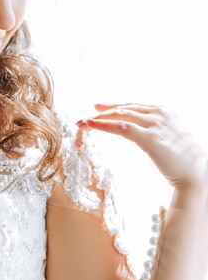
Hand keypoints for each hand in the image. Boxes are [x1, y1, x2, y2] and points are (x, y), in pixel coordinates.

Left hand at [77, 103, 207, 190]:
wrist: (197, 173)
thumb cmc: (184, 160)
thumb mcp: (170, 137)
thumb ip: (155, 130)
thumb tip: (140, 132)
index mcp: (164, 111)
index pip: (133, 106)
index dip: (114, 107)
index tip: (98, 109)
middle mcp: (159, 113)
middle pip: (125, 108)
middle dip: (103, 111)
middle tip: (86, 116)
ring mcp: (155, 124)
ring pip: (121, 115)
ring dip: (99, 118)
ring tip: (84, 122)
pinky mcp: (150, 138)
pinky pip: (121, 127)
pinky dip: (104, 125)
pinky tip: (92, 126)